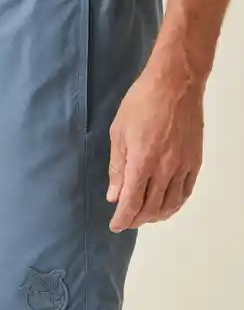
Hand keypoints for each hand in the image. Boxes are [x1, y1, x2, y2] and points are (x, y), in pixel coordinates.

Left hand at [107, 62, 203, 232]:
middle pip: (150, 207)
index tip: (115, 226)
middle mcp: (164, 169)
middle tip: (126, 221)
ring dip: (155, 216)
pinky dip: (175, 204)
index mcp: (141, 162)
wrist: (176, 83)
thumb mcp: (119, 133)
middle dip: (136, 220)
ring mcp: (182, 166)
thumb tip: (114, 196)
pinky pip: (186, 192)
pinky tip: (166, 206)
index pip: (131, 202)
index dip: (122, 219)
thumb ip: (117, 168)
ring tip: (144, 217)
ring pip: (170, 204)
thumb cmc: (141, 103)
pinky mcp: (195, 161)